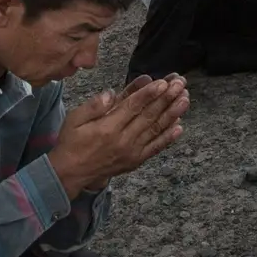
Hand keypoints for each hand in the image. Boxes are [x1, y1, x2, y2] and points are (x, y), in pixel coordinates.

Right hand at [49, 75, 189, 194]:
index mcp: (108, 127)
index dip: (149, 93)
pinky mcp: (135, 161)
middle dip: (166, 98)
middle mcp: (123, 140)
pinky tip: (180, 126)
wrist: (70, 174)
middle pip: (149, 116)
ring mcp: (132, 152)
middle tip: (180, 84)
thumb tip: (111, 94)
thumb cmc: (71, 142)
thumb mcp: (74, 119)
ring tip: (185, 99)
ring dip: (172, 113)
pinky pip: (155, 148)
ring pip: (156, 130)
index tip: (163, 82)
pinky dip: (168, 137)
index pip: (133, 106)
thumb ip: (93, 106)